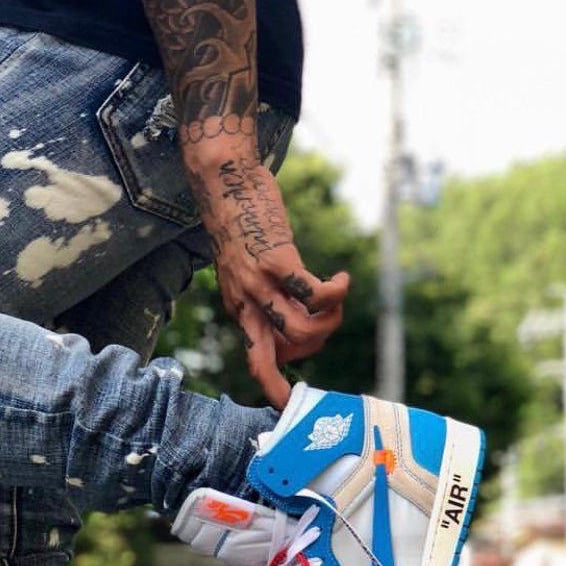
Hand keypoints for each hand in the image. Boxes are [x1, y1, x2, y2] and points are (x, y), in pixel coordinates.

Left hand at [188, 149, 348, 408]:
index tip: (298, 379)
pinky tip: (342, 279)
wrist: (224, 184)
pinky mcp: (275, 261)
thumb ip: (270, 296)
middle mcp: (246, 304)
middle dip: (313, 348)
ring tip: (336, 300)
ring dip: (328, 324)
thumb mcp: (248, 271)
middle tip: (328, 317)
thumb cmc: (241, 225)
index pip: (258, 364)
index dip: (278, 381)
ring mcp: (259, 284)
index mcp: (240, 310)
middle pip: (278, 357)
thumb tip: (299, 317)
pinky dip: (336, 293)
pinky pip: (314, 293)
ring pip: (298, 330)